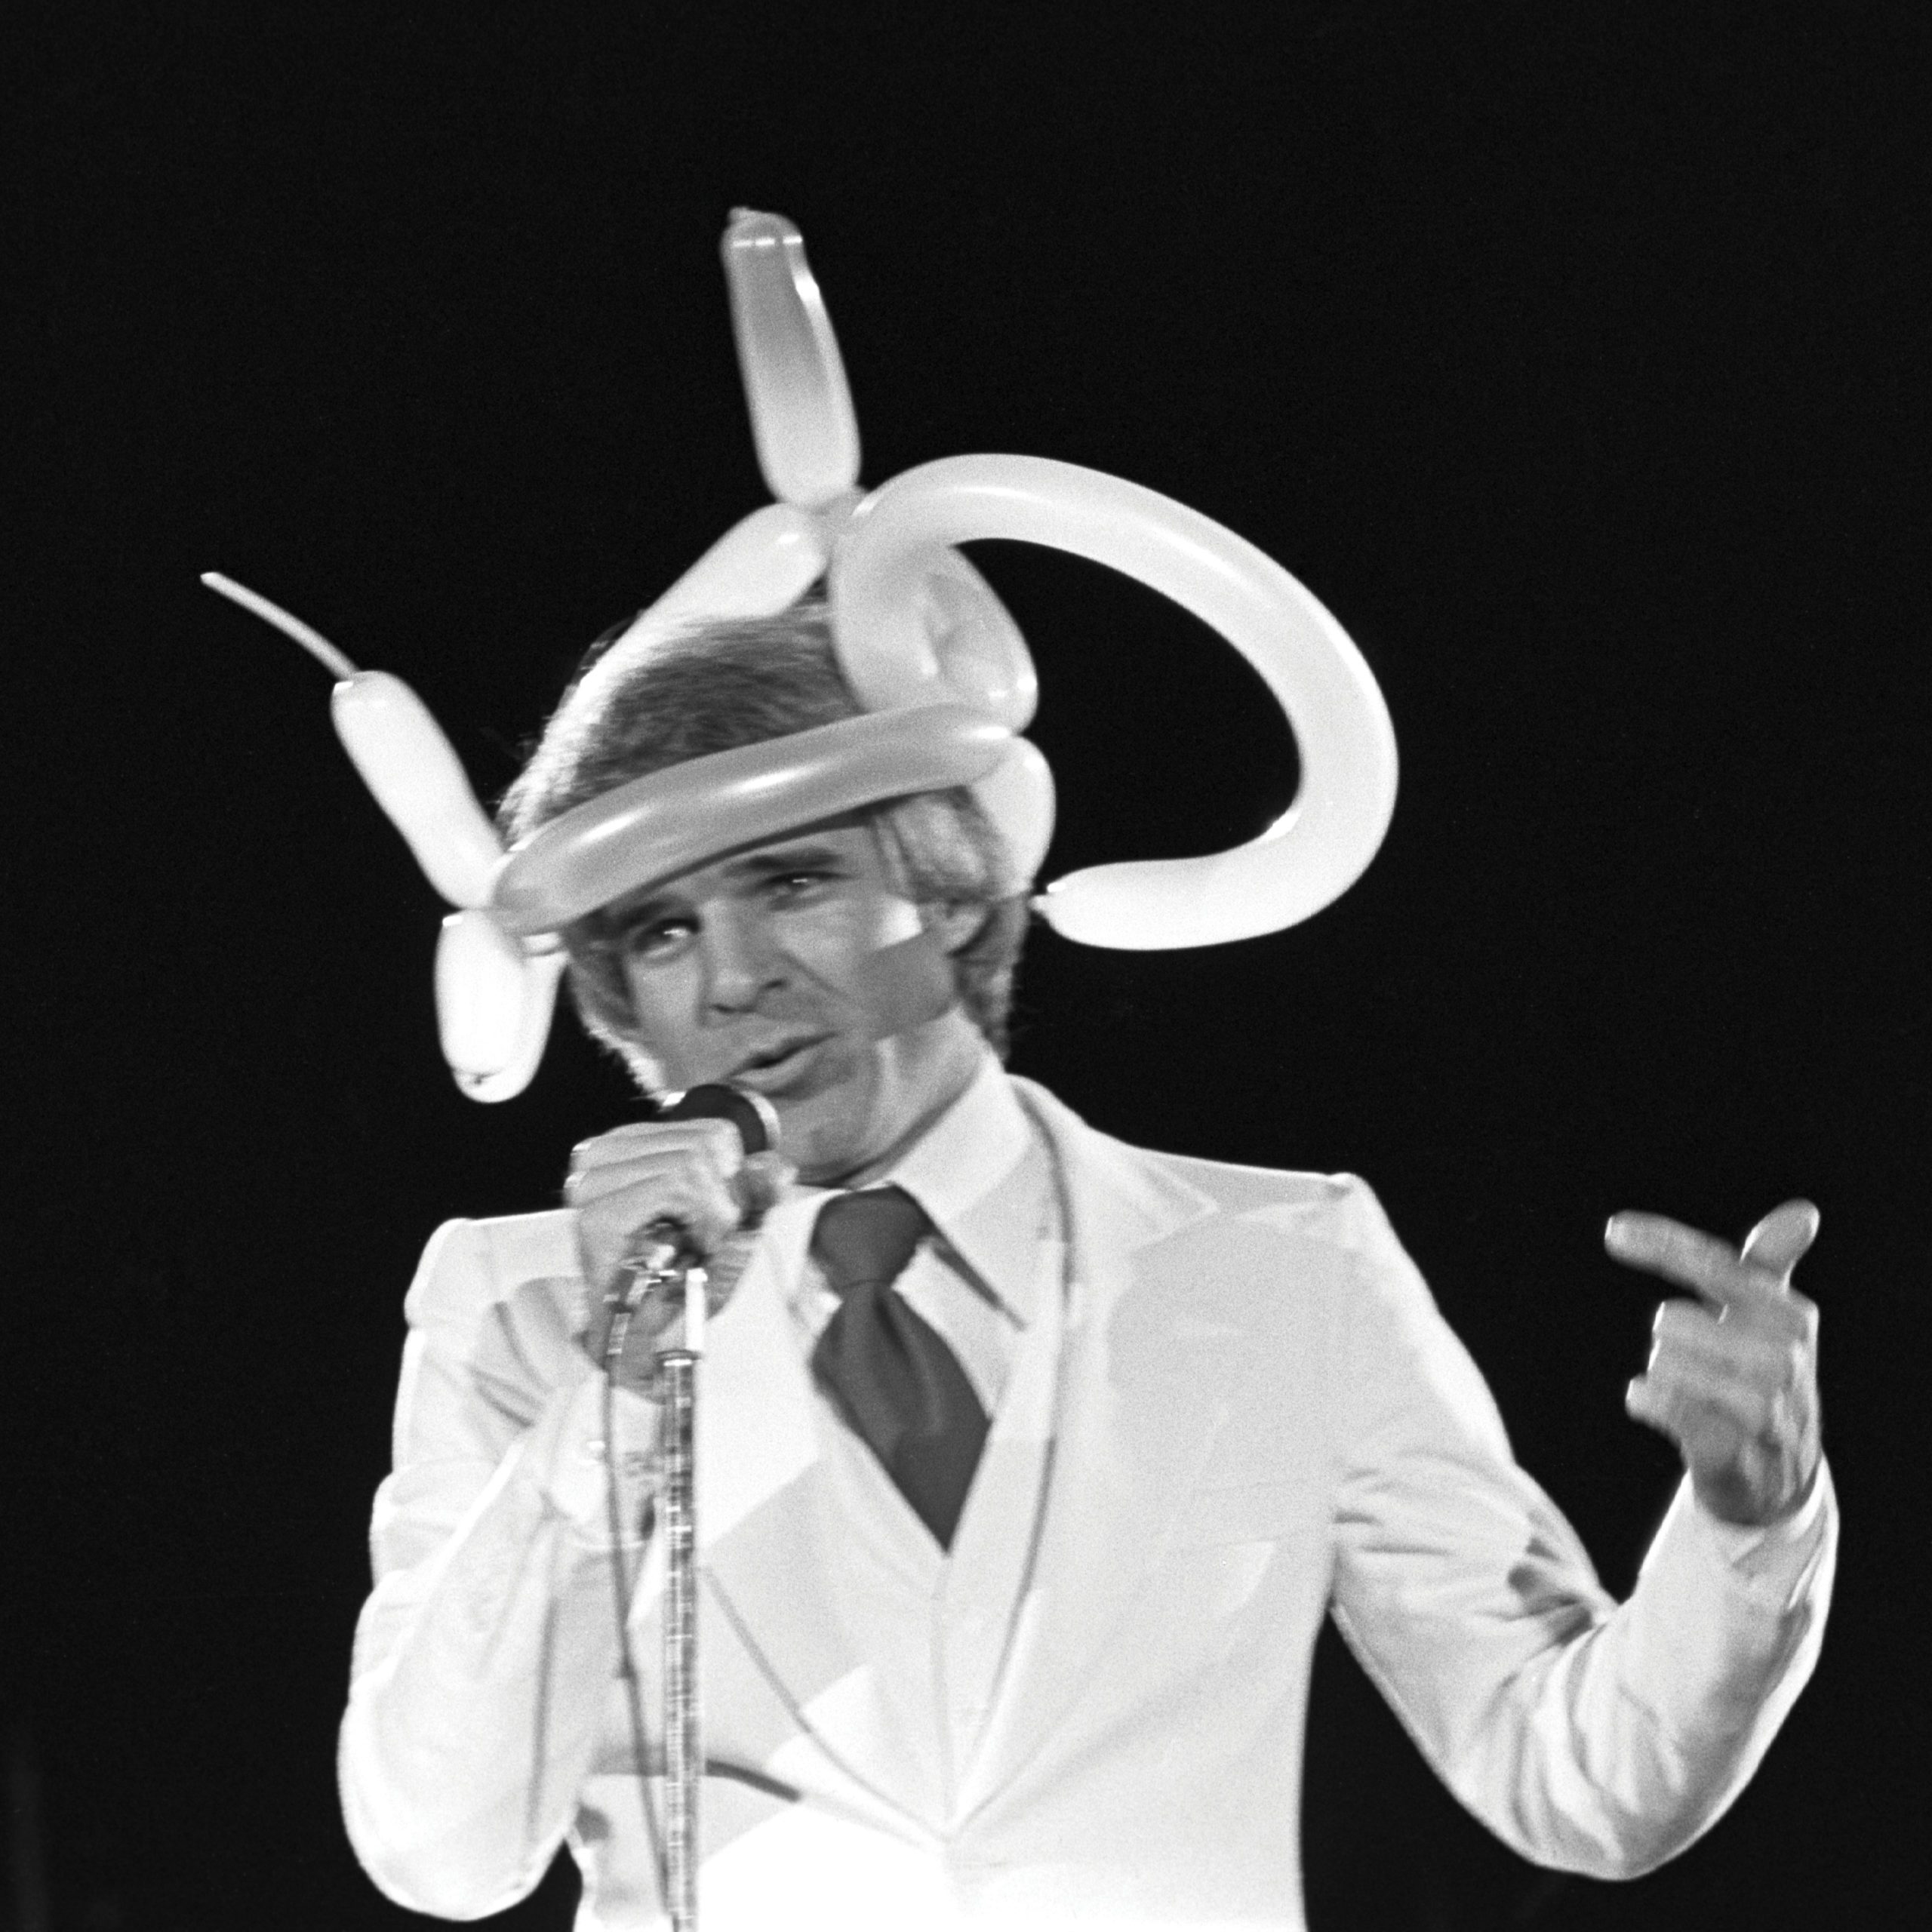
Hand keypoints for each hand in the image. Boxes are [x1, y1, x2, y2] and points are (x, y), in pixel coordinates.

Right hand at [565, 1120, 784, 1388]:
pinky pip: (672, 1186)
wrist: (647, 1348)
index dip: (733, 1181)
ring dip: (707, 1217)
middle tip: (703, 1243)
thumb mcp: (733, 1230)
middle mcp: (603, 1156)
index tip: (718, 1222)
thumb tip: (778, 1166)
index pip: (713, 1133)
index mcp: (632, 1148)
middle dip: (722, 1201)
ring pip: (689, 1162)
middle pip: (704, 1144)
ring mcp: (594, 1182)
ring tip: (688, 1250)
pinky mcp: (597, 1213)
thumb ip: (759, 1193)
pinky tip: (679, 1254)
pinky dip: (692, 1223)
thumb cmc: (681, 1288)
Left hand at [1605, 1199, 1822, 1526]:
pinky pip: (1663, 1405)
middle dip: (1671, 1338)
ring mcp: (1763, 1409)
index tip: (1613, 1231)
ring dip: (1663, 1373)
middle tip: (1701, 1361)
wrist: (1782, 1473)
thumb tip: (1805, 1210)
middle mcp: (1784, 1359)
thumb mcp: (1773, 1317)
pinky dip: (1646, 1400)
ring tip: (1693, 1391)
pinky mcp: (1733, 1450)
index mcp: (1791, 1316)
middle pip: (1674, 1319)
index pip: (1716, 1266)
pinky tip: (1649, 1400)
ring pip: (1665, 1362)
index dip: (1663, 1245)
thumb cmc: (1765, 1374)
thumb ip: (1771, 1261)